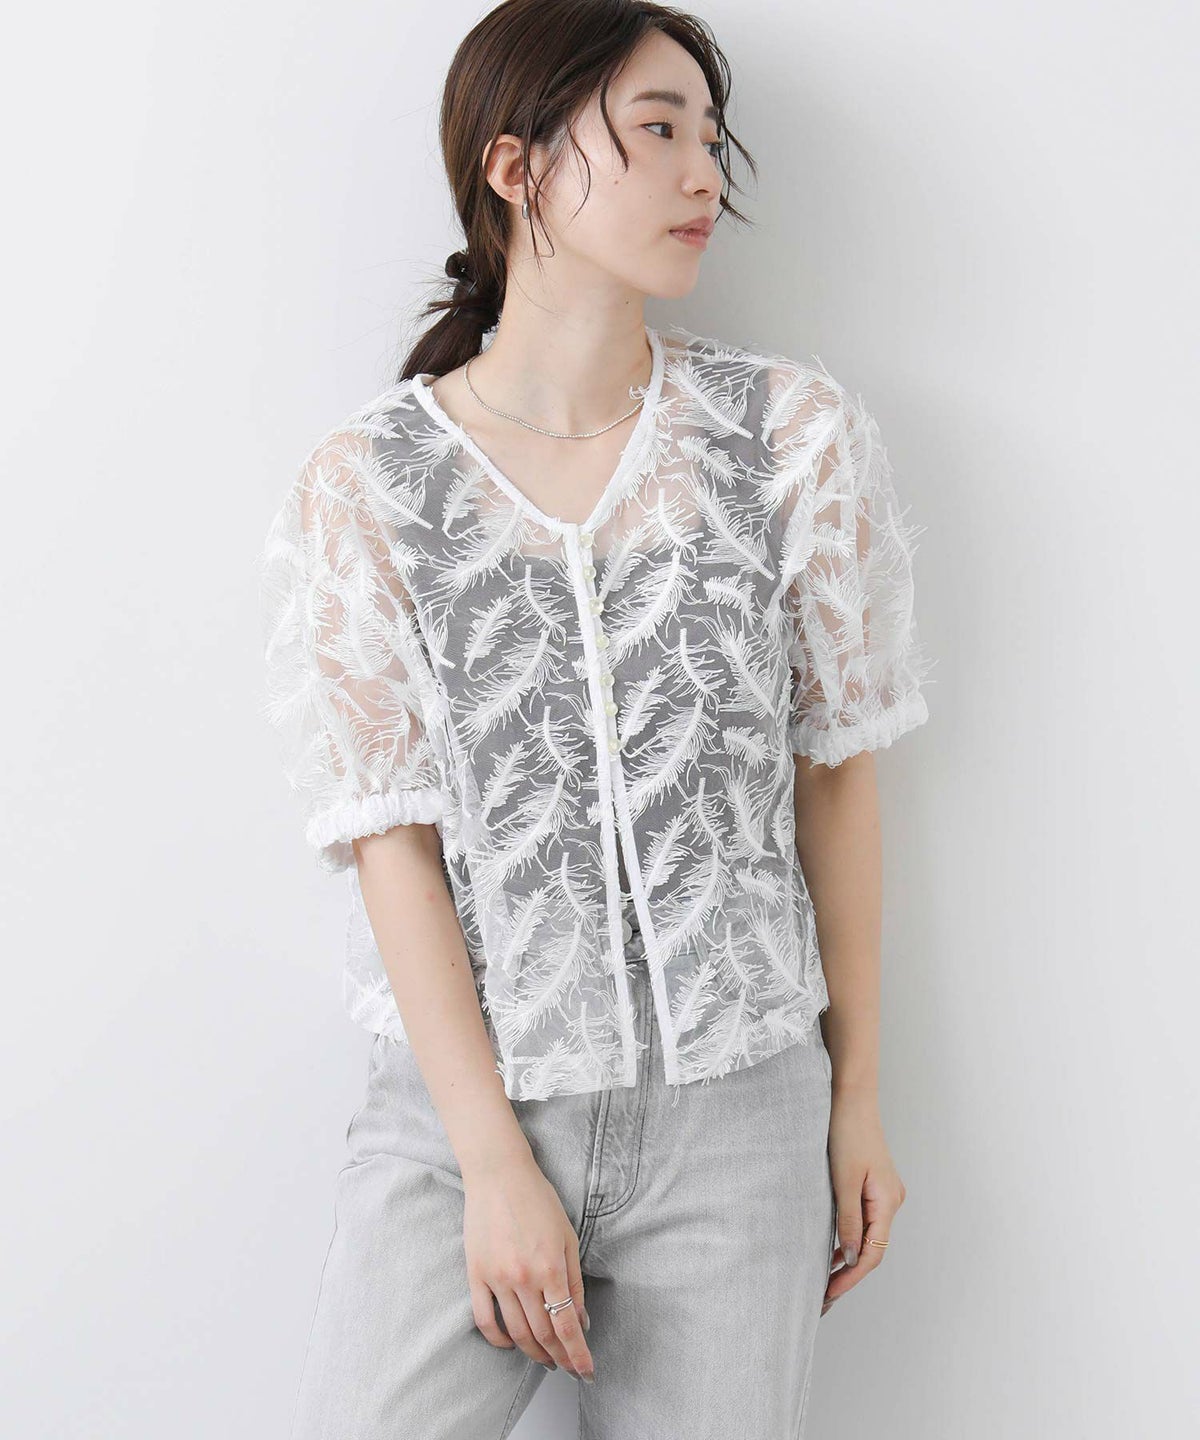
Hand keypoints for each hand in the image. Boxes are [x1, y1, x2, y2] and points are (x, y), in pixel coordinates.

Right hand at [462, 1152, 594, 1380]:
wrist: (498, 1174)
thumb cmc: (537, 1199)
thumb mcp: (567, 1236)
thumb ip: (574, 1281)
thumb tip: (581, 1320)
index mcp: (550, 1267)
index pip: (567, 1326)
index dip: (578, 1354)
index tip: (587, 1372)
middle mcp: (524, 1278)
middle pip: (543, 1334)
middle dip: (560, 1358)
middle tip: (570, 1370)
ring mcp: (497, 1279)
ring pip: (517, 1332)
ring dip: (534, 1354)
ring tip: (547, 1361)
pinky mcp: (475, 1275)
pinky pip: (485, 1320)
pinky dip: (498, 1340)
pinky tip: (510, 1345)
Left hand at [821, 1084, 905, 1315]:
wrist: (851, 1099)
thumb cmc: (847, 1133)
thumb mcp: (843, 1181)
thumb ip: (847, 1221)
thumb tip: (850, 1258)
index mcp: (888, 1202)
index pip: (872, 1253)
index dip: (850, 1278)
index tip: (828, 1294)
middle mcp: (892, 1201)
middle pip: (873, 1249)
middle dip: (849, 1275)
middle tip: (823, 1297)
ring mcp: (885, 1194)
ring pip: (868, 1237)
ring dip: (848, 1259)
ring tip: (825, 1282)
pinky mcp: (874, 1186)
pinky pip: (864, 1221)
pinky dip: (849, 1238)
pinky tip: (832, 1252)